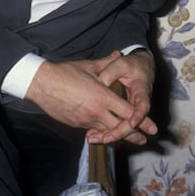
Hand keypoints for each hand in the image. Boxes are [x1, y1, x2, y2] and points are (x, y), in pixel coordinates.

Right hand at [25, 51, 154, 144]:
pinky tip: (106, 134)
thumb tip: (119, 54)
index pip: (127, 112)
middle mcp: (96, 112)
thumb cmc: (66, 73)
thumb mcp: (89, 66)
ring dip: (118, 136)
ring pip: (106, 132)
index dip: (142, 121)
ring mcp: (85, 120)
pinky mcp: (76, 124)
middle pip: (119, 129)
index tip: (153, 128)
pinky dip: (102, 133)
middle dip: (134, 136)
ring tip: (129, 140)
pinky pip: (93, 130)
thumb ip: (107, 62)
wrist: (41, 84)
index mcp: (102, 97)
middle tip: (145, 141)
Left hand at [88, 49, 156, 144]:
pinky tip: (94, 136)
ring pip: (125, 127)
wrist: (141, 67)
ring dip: (111, 135)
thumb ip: (110, 71)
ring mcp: (132, 111)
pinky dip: (107, 131)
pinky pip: (118, 124)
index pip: (143, 105)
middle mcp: (138, 104)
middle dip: (120, 132)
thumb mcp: (122, 63)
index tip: (133, 123)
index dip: (139, 115)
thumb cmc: (132, 65)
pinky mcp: (124, 113)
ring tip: (95, 140)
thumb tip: (99, 82)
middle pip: (133, 123)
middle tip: (105, 139)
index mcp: (141, 91)